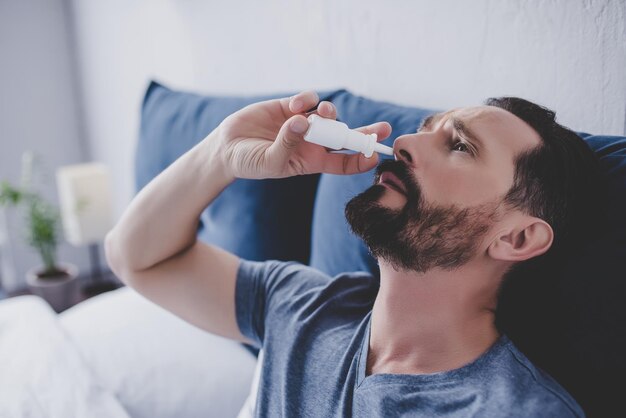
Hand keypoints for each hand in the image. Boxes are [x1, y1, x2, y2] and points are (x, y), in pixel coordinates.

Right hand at [213, 91, 391, 178]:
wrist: (227, 147)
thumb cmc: (250, 162)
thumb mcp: (270, 161)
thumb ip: (287, 144)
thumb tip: (303, 121)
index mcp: (313, 161)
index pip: (343, 162)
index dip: (361, 159)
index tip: (375, 155)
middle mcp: (313, 142)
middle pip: (346, 137)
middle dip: (365, 133)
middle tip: (383, 129)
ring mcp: (303, 122)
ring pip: (329, 115)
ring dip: (330, 113)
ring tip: (321, 115)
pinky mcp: (290, 106)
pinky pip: (309, 99)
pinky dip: (308, 99)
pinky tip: (296, 105)